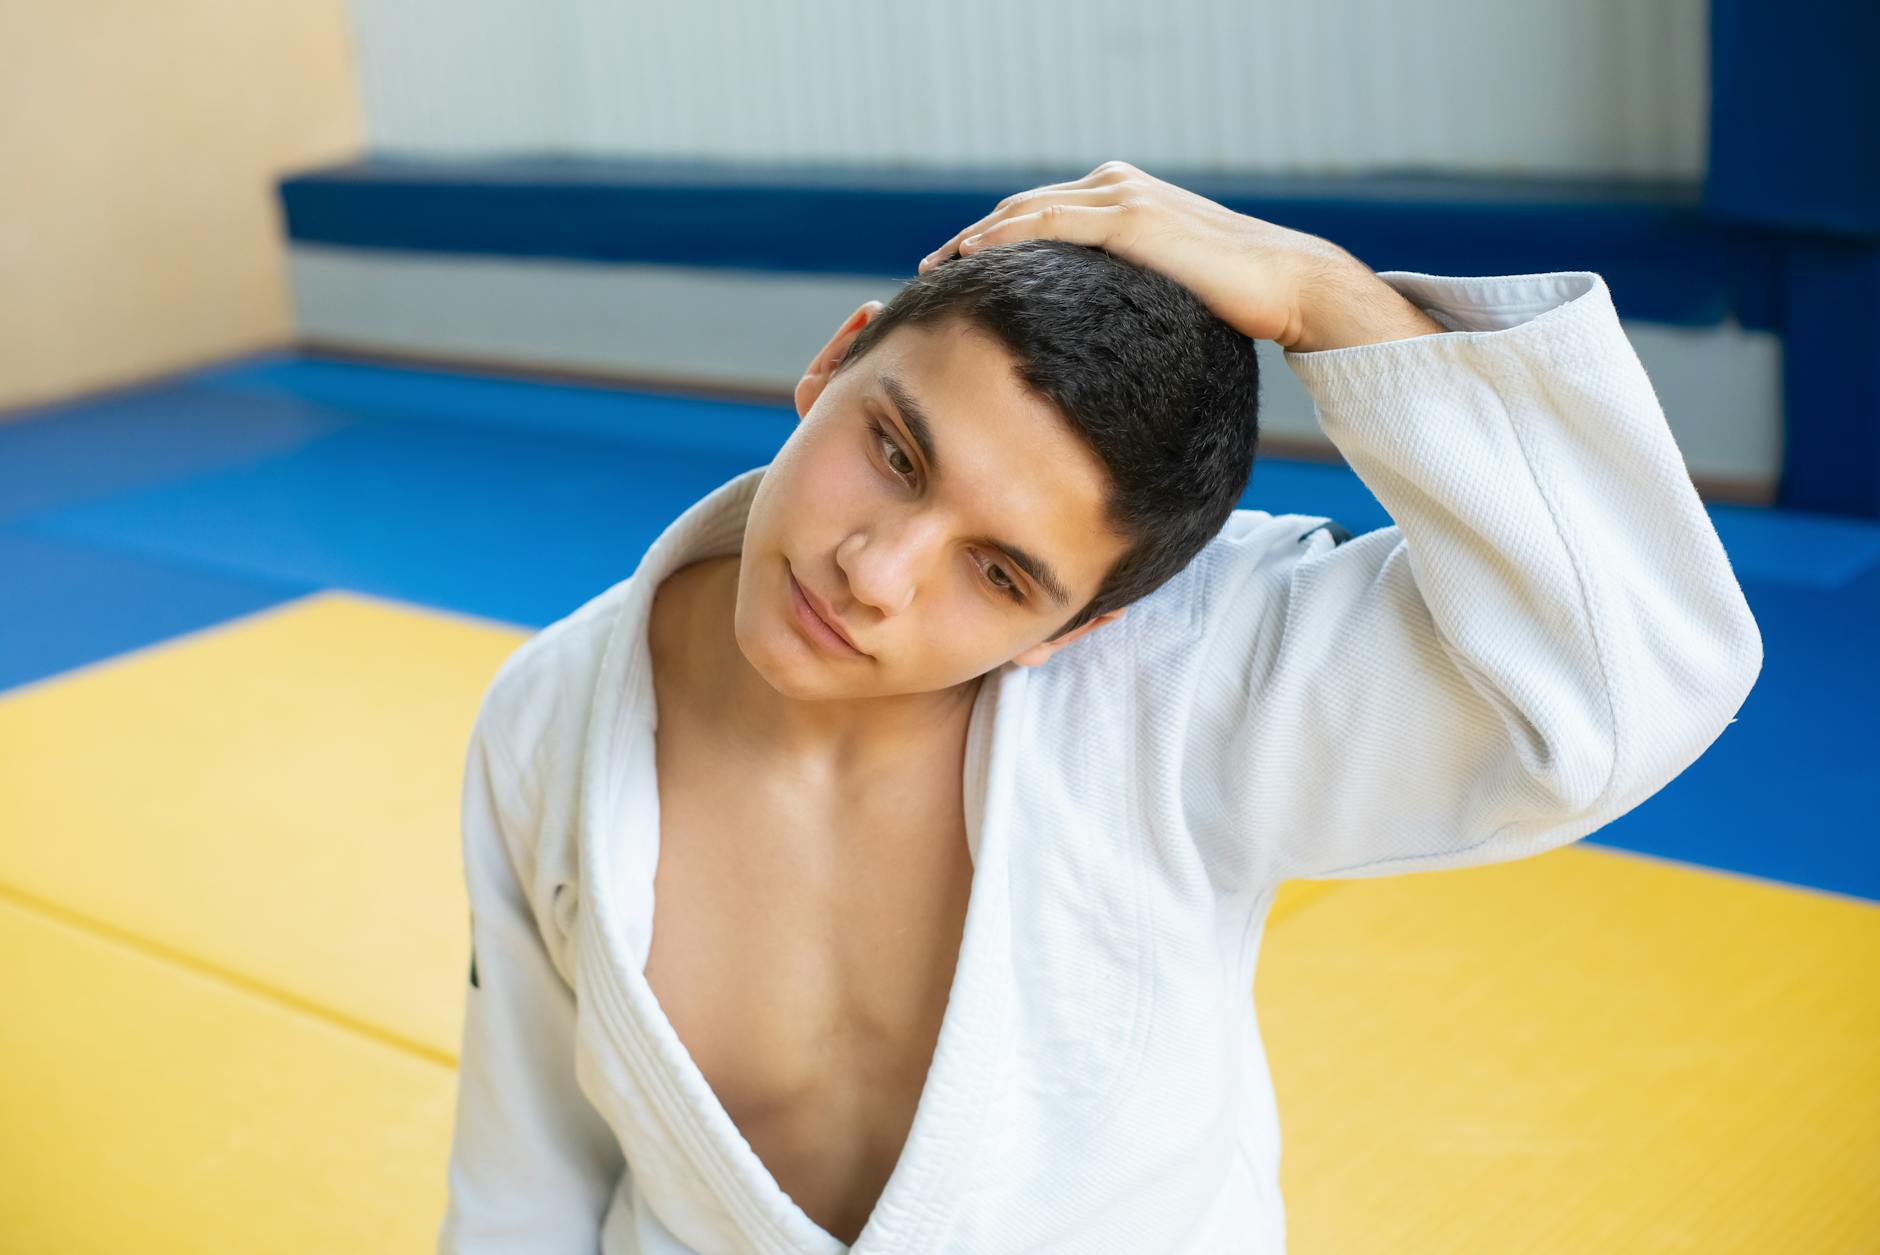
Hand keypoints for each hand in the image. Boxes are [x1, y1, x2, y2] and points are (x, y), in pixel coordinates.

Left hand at [917, 161, 1357, 347]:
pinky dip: (1003, 238)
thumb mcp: (1165, 287)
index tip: (953, 269)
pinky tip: (970, 259)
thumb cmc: (1235, 299)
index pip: (1039, 212)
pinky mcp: (1129, 219)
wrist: (1288, 283)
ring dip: (973, 238)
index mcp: (1122, 196)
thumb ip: (1127, 291)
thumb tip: (1096, 336)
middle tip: (929, 270)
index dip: (992, 238)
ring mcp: (1121, 197)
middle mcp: (1115, 185)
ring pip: (1024, 211)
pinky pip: (1047, 225)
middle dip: (971, 237)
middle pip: (1020, 207)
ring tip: (935, 269)